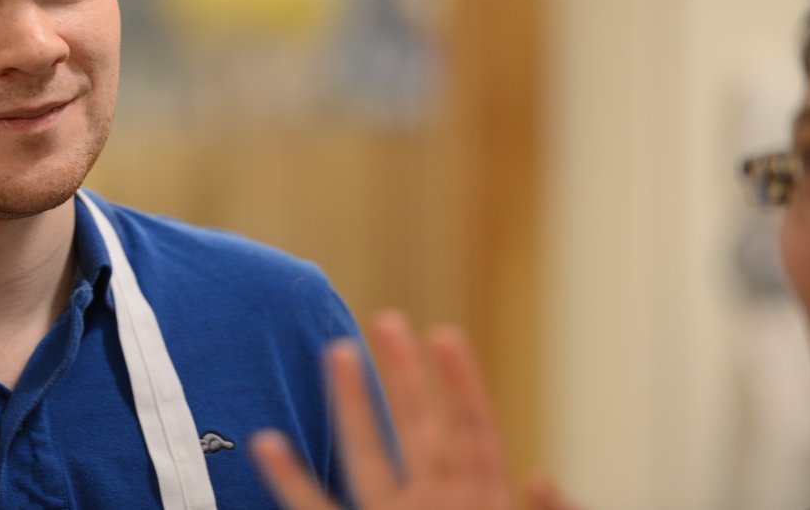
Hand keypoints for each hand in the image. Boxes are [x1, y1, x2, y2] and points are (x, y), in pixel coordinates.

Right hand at [249, 310, 578, 509]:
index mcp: (478, 507)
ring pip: (370, 457)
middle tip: (386, 319)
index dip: (462, 386)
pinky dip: (291, 481)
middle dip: (404, 376)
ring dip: (353, 407)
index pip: (473, 434)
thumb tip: (542, 476)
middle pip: (419, 430)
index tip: (445, 333)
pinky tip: (267, 446)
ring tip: (338, 352)